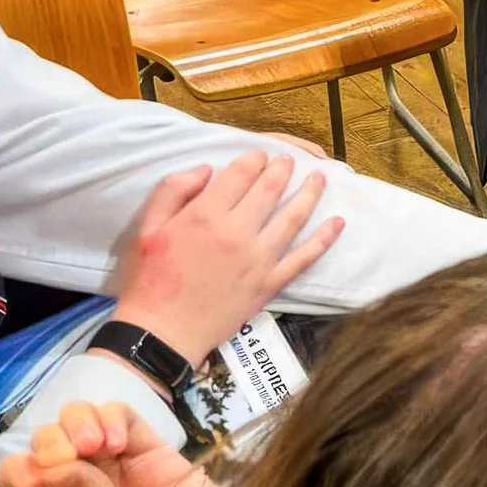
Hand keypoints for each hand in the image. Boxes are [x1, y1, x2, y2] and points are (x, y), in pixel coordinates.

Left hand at [0, 400, 225, 486]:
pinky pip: (123, 420)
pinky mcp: (154, 454)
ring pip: (81, 424)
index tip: (42, 476)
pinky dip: (114, 418)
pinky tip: (120, 439)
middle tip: (79, 454)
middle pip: (48, 447)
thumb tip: (54, 462)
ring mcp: (119, 472)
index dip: (23, 471)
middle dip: (54, 442)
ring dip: (80, 424)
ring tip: (100, 445)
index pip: (21, 484)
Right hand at [110, 152, 344, 365]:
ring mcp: (259, 259)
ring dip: (310, 194)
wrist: (163, 330)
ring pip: (293, 218)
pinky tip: (338, 223)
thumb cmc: (151, 278)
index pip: (240, 174)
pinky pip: (304, 258)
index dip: (254, 159)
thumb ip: (174, 190)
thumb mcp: (148, 227)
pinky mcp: (270, 283)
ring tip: (321, 178)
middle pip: (270, 190)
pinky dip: (324, 239)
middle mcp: (238, 232)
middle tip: (290, 160)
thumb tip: (206, 170)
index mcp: (206, 214)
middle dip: (283, 170)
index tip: (260, 155)